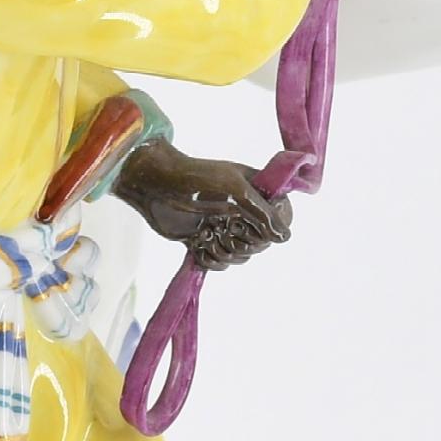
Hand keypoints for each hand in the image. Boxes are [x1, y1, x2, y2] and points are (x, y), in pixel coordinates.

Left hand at [114, 146, 291, 269]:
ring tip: (207, 233)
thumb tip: (285, 238)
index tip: (252, 221)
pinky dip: (210, 258)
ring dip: (223, 250)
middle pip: (261, 243)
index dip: (272, 228)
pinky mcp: (207, 240)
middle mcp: (244, 212)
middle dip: (242, 241)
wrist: (155, 184)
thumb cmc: (196, 177)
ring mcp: (225, 227)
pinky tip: (199, 243)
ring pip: (241, 257)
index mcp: (256, 194)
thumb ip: (263, 212)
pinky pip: (220, 263)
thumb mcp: (235, 188)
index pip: (282, 219)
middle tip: (224, 225)